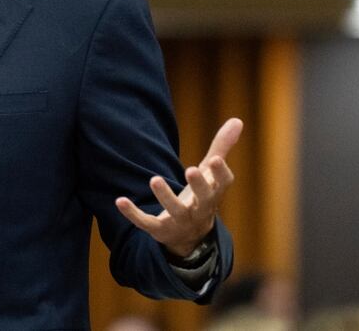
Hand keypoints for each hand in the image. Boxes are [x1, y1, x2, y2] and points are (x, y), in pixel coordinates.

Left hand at [115, 118, 242, 256]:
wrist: (191, 237)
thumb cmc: (202, 196)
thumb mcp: (211, 173)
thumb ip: (221, 148)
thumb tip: (237, 120)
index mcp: (214, 195)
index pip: (222, 185)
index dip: (220, 174)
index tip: (216, 159)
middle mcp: (200, 210)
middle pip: (203, 200)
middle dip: (199, 186)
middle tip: (192, 169)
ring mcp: (180, 222)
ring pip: (175, 211)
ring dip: (165, 196)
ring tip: (154, 178)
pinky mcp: (160, 230)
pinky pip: (146, 223)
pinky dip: (133, 214)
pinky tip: (120, 200)